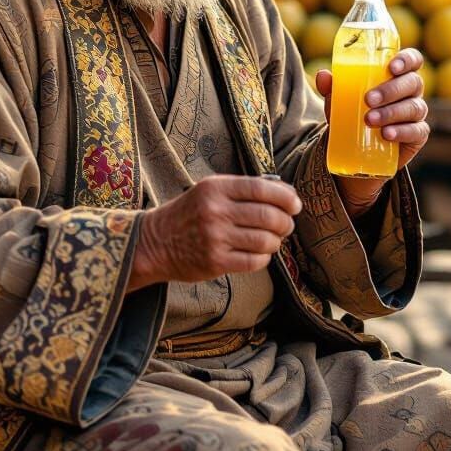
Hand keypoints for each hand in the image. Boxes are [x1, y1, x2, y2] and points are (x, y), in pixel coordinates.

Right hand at [127, 175, 301, 291]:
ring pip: (264, 240)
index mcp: (216, 188)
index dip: (285, 197)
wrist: (155, 242)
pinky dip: (264, 257)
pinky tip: (259, 253)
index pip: (261, 189)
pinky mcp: (215, 262)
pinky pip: (254, 261)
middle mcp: (216, 211)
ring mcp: (215, 238)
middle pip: (268, 216)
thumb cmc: (190, 213)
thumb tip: (285, 194)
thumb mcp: (209, 190)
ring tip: (274, 239)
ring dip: (276, 241)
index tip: (296, 204)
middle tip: (287, 224)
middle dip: (286, 222)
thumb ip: (242, 190)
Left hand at [315, 48, 429, 211]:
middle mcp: (411, 91)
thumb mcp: (340, 101)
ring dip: (392, 112)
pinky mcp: (417, 135)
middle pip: (413, 83)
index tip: (391, 67)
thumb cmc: (353, 113)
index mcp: (398, 75)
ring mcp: (416, 113)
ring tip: (370, 120)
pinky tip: (387, 134)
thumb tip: (322, 76)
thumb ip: (333, 88)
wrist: (356, 148)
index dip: (407, 60)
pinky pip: (417, 131)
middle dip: (391, 90)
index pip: (412, 60)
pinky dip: (402, 132)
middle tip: (368, 99)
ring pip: (414, 107)